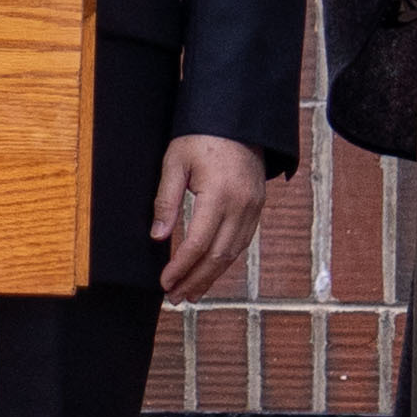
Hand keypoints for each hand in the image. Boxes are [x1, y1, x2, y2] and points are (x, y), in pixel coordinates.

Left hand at [150, 135, 268, 301]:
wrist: (239, 119)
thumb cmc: (202, 136)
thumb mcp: (175, 161)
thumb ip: (166, 199)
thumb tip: (158, 236)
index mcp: (219, 194)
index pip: (198, 244)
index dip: (180, 268)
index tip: (165, 282)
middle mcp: (241, 206)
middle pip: (218, 256)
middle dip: (195, 281)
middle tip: (176, 298)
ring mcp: (253, 208)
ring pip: (233, 254)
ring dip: (211, 277)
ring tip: (190, 292)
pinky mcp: (257, 207)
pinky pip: (242, 242)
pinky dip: (225, 261)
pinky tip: (210, 271)